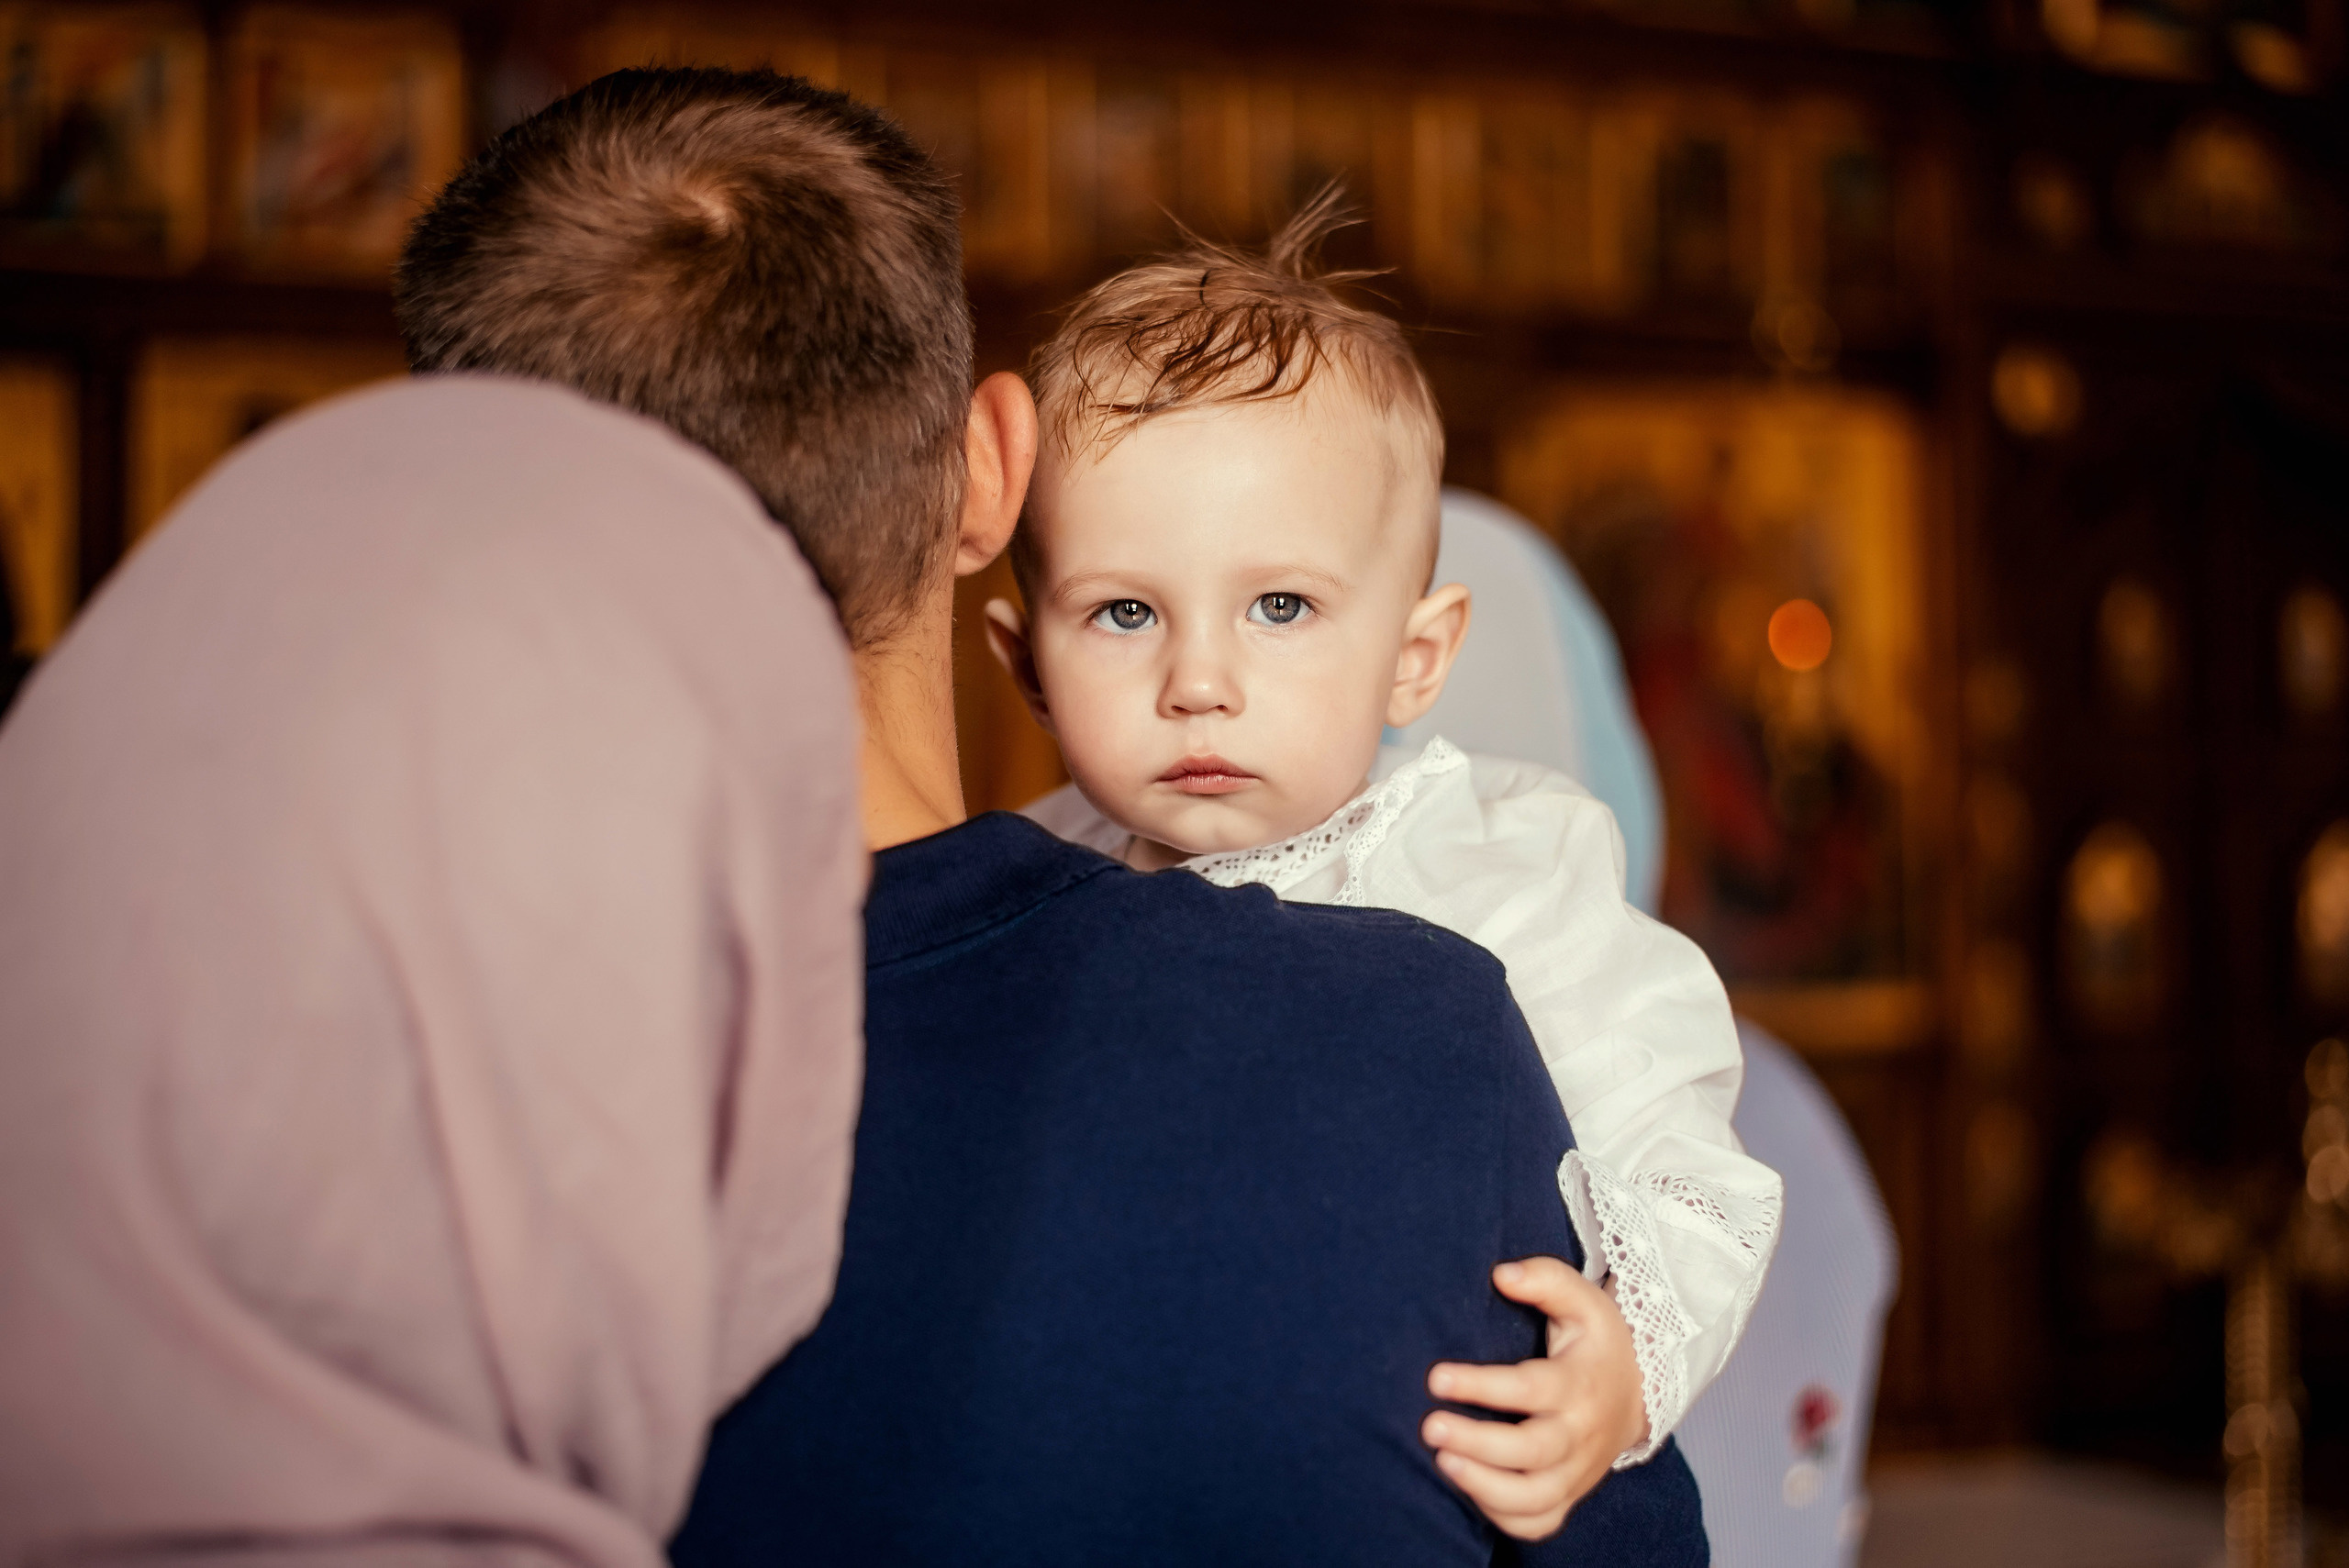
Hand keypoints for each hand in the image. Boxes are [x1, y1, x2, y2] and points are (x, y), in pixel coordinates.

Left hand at [1420, 1256, 1650, 1540]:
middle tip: (1429, 1425)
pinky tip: (1468, 1489)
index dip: (1482, 1385)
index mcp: (1578, 1384)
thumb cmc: (1595, 1343)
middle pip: (1532, 1451)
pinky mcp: (1568, 1496)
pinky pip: (1538, 1522)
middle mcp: (1580, 1434)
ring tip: (1442, 1461)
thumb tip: (1503, 1274)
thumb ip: (1546, 1279)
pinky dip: (1504, 1517)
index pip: (1530, 1389)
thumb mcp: (1584, 1300)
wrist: (1635, 1395)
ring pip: (1534, 1497)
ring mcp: (1576, 1472)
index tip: (1436, 1377)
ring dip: (1486, 1486)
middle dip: (1478, 1443)